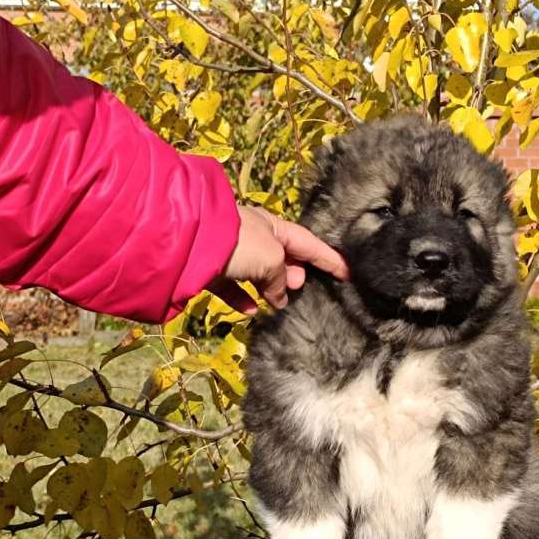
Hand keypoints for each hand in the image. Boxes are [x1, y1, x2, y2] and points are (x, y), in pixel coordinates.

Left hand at [211, 206, 348, 313]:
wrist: (189, 243)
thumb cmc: (240, 243)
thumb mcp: (271, 258)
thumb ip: (281, 279)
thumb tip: (280, 296)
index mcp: (274, 227)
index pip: (309, 244)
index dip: (330, 259)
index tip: (349, 273)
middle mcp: (255, 237)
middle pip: (283, 257)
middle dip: (296, 273)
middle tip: (302, 289)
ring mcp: (233, 252)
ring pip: (258, 273)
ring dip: (270, 289)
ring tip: (279, 304)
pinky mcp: (213, 269)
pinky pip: (234, 287)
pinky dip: (243, 299)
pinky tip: (250, 311)